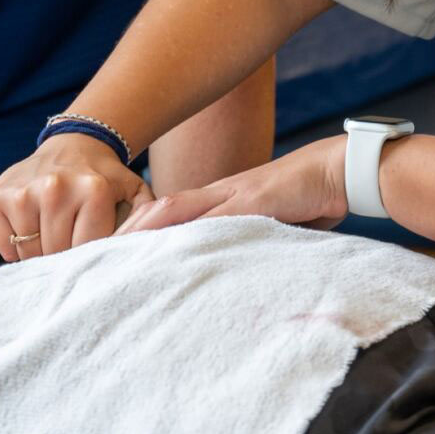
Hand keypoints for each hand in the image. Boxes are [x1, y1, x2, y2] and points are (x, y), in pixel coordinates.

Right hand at [0, 132, 153, 259]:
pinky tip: (33, 227)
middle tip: (71, 241)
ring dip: (41, 252)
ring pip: (30, 252)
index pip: (85, 253)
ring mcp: (25, 191)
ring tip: (54, 233)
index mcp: (93, 191)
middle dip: (64, 257)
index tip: (92, 250)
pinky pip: (5, 244)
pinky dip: (17, 245)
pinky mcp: (0, 194)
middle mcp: (57, 188)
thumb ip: (150, 221)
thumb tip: (151, 249)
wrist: (76, 143)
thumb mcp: (136, 193)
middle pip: (56, 255)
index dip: (89, 259)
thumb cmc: (106, 179)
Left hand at [116, 136, 346, 235]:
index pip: (170, 212)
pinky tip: (168, 248)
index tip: (114, 249)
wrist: (337, 170)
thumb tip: (236, 263)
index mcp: (222, 198)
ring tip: (116, 250)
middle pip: (161, 208)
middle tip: (97, 253)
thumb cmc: (308, 197)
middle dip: (128, 229)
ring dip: (145, 229)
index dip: (140, 229)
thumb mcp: (272, 221)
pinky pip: (213, 219)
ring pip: (177, 210)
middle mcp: (220, 193)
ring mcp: (234, 194)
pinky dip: (187, 233)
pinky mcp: (253, 202)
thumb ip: (249, 236)